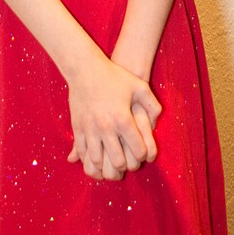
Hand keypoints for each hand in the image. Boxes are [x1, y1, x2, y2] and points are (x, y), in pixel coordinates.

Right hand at [65, 53, 160, 180]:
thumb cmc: (114, 76)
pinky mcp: (77, 127)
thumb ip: (152, 104)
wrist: (84, 68)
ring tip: (112, 164)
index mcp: (123, 119)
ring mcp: (89, 128)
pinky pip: (82, 152)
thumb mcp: (139, 85)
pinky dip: (89, 160)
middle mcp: (106, 126)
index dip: (144, 155)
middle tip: (128, 162)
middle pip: (118, 161)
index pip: (138, 151)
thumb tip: (156, 121)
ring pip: (98, 161)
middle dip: (126, 166)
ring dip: (106, 166)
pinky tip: (97, 158)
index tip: (143, 151)